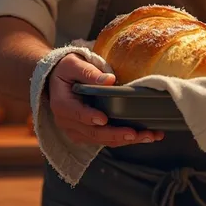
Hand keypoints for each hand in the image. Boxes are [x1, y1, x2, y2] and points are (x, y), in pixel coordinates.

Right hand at [49, 54, 164, 146]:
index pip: (77, 114)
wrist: (56, 79)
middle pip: (93, 133)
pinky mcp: (86, 133)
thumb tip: (109, 79)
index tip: (104, 119)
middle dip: (117, 135)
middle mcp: (68, 122)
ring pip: (102, 140)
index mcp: (63, 105)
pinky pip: (104, 139)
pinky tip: (142, 135)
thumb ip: (89, 73)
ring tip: (149, 136)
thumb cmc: (66, 69)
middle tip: (137, 133)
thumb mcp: (74, 65)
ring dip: (126, 140)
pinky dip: (123, 139)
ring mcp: (77, 130)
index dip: (90, 118)